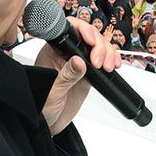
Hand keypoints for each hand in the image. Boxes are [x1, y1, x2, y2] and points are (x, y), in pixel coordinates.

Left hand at [36, 16, 121, 134]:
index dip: (83, 30)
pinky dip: (112, 60)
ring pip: (99, 46)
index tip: (91, 40)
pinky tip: (114, 66)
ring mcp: (80, 62)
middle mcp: (67, 53)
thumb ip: (66, 77)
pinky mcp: (89, 73)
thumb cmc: (41, 107)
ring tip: (108, 67)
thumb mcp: (53, 93)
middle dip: (99, 45)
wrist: (48, 125)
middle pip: (89, 36)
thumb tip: (79, 61)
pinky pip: (104, 60)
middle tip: (100, 63)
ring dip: (108, 52)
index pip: (69, 30)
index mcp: (53, 52)